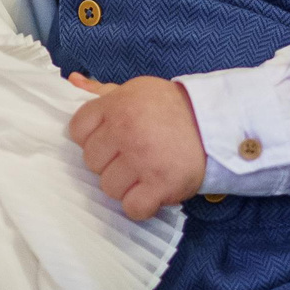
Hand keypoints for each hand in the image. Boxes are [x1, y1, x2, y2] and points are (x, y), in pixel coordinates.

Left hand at [67, 73, 206, 218]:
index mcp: (117, 105)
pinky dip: (141, 205)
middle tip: (133, 156)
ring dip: (126, 185)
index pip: (77, 130)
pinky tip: (152, 192)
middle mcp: (125, 131)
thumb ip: (103, 91)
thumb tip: (72, 81)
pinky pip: (133, 208)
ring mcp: (142, 159)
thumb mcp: (138, 90)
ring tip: (145, 173)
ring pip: (109, 187)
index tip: (111, 139)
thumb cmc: (173, 108)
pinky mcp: (161, 184)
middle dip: (110, 162)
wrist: (216, 124)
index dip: (92, 137)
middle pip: (91, 162)